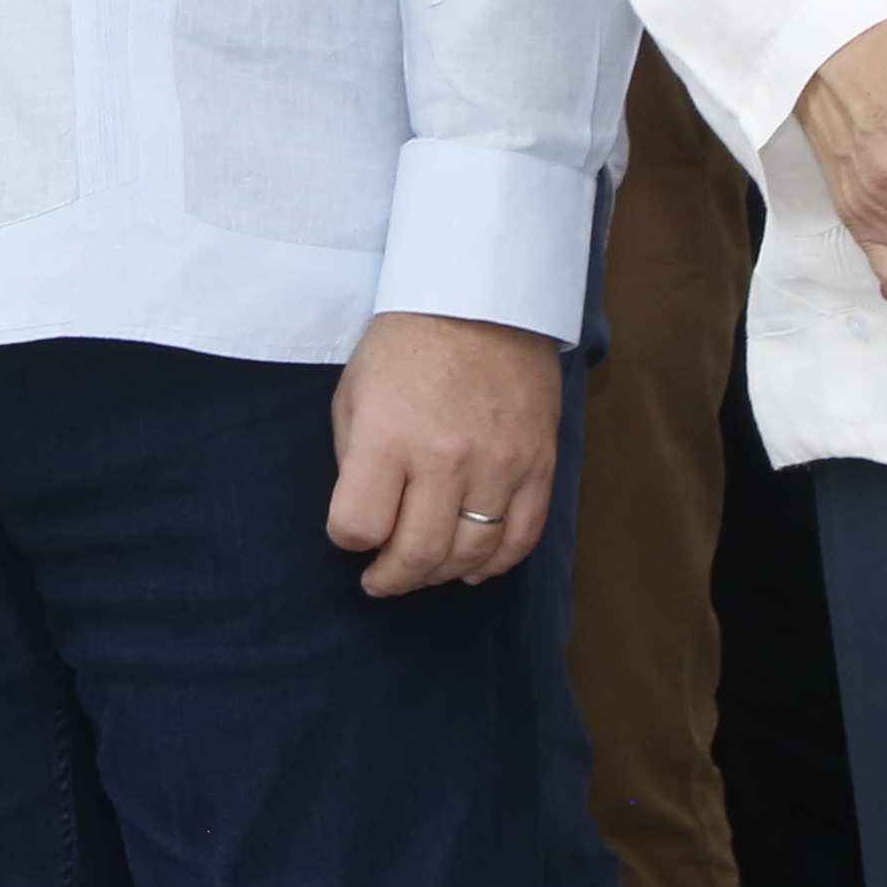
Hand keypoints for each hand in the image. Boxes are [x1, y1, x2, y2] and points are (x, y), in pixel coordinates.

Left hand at [323, 311, 560, 594]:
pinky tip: (473, 569)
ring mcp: (499, 466)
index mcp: (388, 437)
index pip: (360, 525)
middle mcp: (445, 459)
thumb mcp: (355, 393)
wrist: (482, 305)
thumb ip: (356, 460)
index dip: (347, 539)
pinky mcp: (538, 467)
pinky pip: (521, 538)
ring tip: (423, 573)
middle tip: (380, 581)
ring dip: (442, 575)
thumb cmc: (405, 348)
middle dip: (392, 577)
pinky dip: (495, 564)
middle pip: (419, 554)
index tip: (348, 535)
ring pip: (472, 554)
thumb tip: (366, 521)